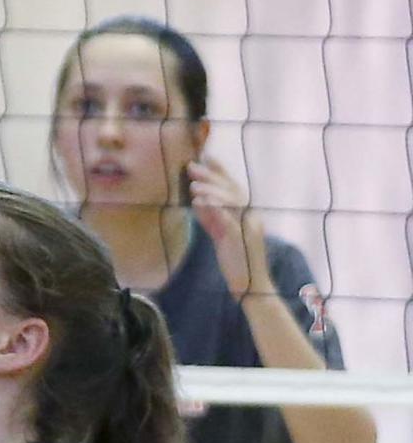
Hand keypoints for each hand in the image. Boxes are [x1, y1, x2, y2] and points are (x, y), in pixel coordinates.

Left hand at [187, 158, 273, 300]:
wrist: (251, 286)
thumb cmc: (235, 260)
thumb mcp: (220, 235)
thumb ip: (210, 218)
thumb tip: (197, 202)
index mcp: (247, 213)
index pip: (233, 186)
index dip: (221, 171)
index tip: (205, 156)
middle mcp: (250, 216)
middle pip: (231, 189)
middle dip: (211, 176)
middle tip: (191, 166)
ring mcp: (247, 227)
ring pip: (231, 202)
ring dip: (210, 190)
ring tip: (193, 185)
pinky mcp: (241, 240)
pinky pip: (227, 220)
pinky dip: (213, 209)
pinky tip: (198, 202)